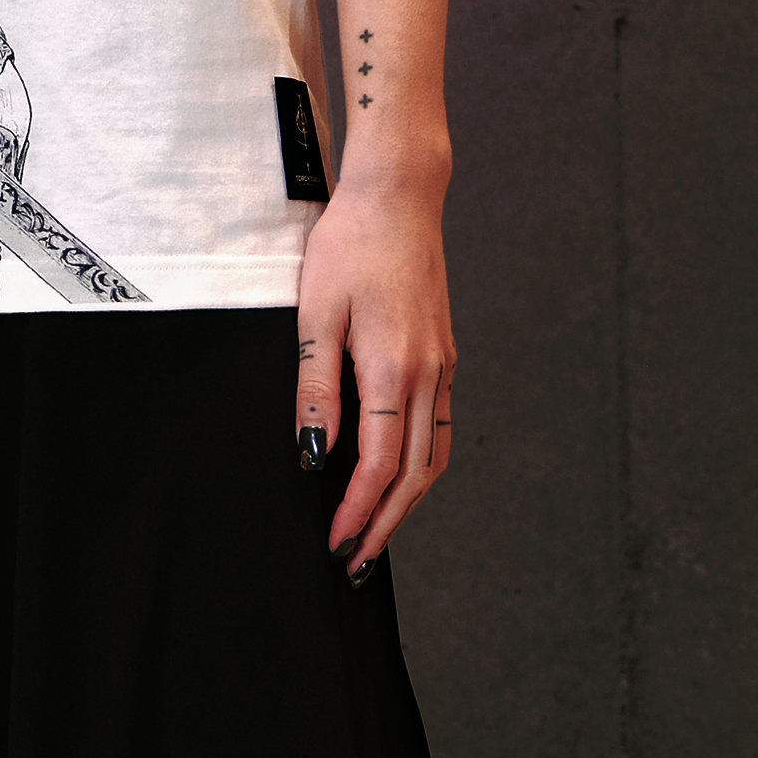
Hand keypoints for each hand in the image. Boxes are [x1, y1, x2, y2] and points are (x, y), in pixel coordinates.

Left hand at [293, 178, 454, 573]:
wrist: (398, 196)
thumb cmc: (351, 244)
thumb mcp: (316, 312)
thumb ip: (315, 387)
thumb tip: (313, 451)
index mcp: (395, 367)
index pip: (379, 464)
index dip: (359, 511)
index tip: (338, 543)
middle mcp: (429, 373)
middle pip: (415, 474)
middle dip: (385, 524)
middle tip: (358, 561)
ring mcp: (442, 364)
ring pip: (435, 455)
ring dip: (409, 501)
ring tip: (379, 530)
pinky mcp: (444, 353)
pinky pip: (440, 425)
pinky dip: (422, 463)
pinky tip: (401, 473)